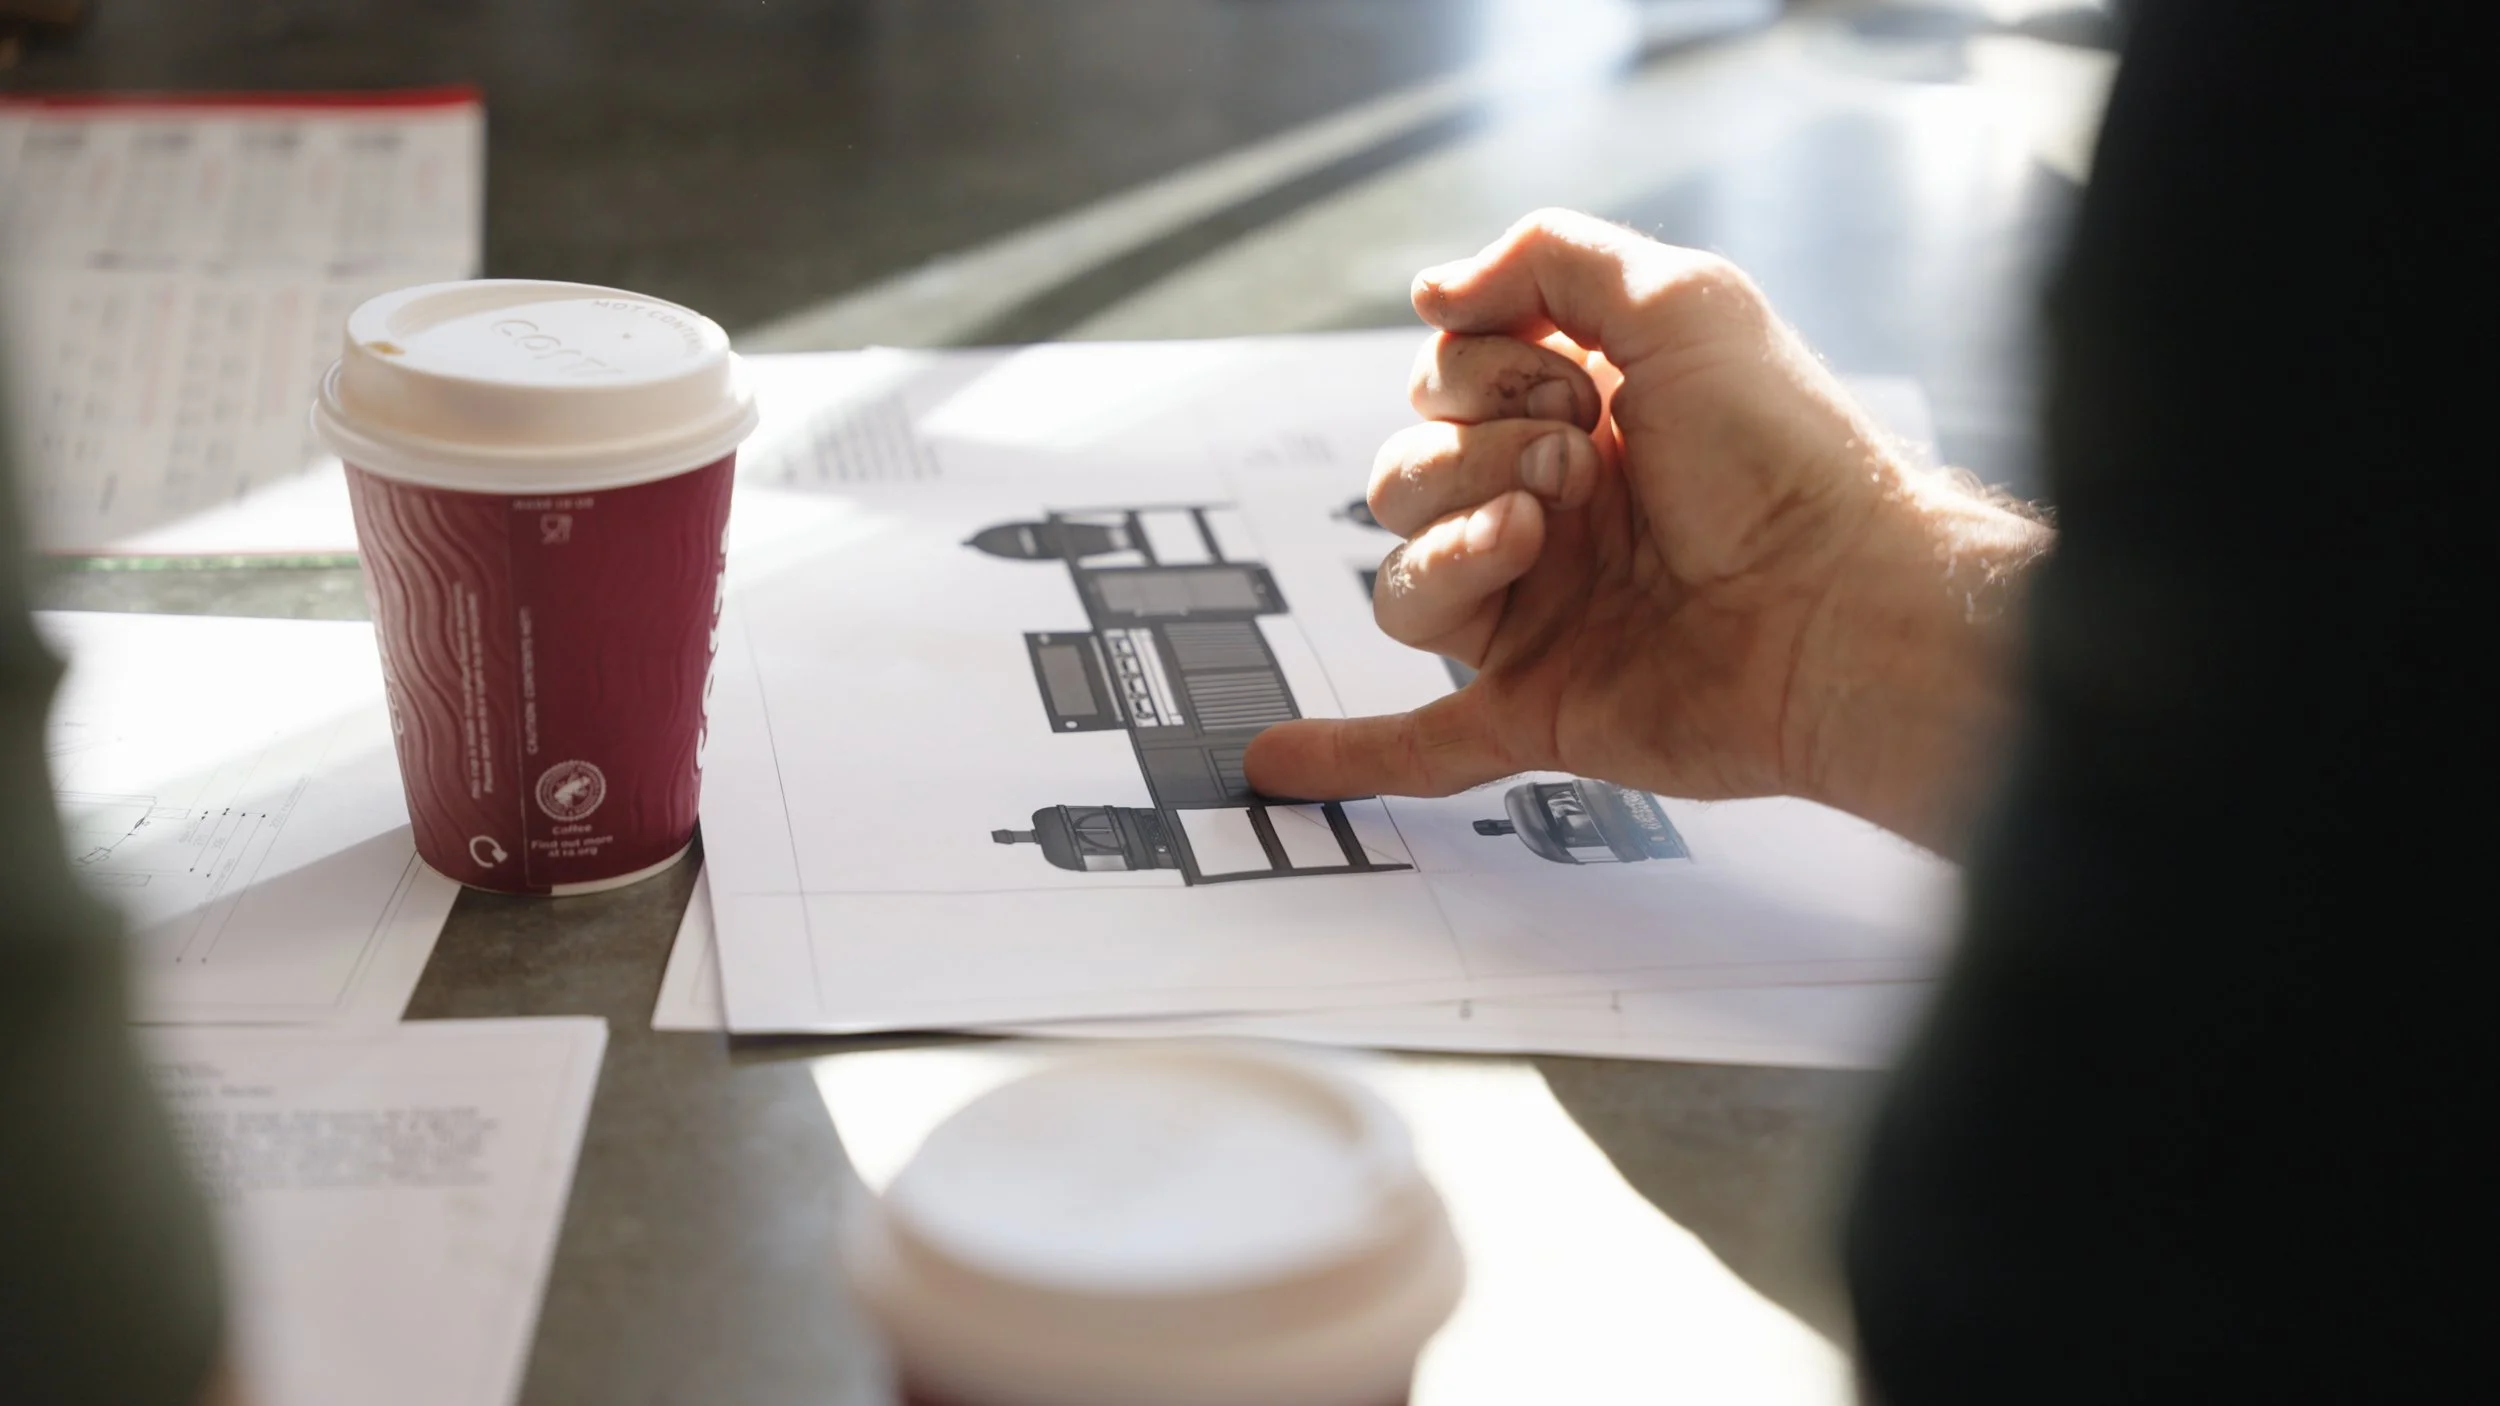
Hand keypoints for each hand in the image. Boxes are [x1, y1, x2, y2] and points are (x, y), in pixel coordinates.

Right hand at [1243, 210, 2049, 854]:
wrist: (1843, 598)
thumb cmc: (1785, 452)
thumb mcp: (1680, 296)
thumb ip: (1549, 257)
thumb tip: (1431, 291)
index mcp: (1575, 419)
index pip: (1443, 382)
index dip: (1487, 370)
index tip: (1578, 380)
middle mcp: (1546, 514)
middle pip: (1402, 474)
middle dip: (1473, 449)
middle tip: (1577, 460)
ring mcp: (1538, 612)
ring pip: (1403, 580)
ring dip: (1452, 542)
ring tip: (1542, 532)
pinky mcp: (1541, 703)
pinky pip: (1424, 739)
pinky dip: (1350, 753)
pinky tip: (1277, 759)